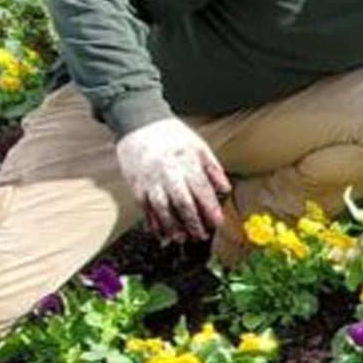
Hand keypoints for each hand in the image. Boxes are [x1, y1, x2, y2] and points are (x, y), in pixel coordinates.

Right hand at [114, 117, 230, 242]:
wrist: (138, 124)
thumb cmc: (173, 136)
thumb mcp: (199, 146)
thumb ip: (213, 169)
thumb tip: (226, 189)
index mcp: (186, 164)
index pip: (201, 190)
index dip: (210, 209)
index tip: (218, 223)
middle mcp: (168, 174)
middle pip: (182, 203)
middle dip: (193, 222)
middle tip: (202, 236)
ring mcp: (150, 181)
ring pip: (162, 209)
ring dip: (172, 226)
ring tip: (182, 238)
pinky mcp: (136, 185)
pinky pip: (145, 208)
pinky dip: (152, 222)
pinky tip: (160, 233)